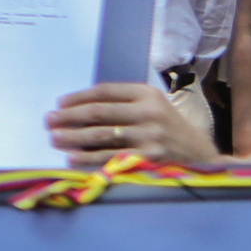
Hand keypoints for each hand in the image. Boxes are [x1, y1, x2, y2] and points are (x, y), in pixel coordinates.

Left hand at [43, 82, 220, 167]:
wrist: (202, 158)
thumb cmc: (170, 131)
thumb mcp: (155, 108)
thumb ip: (124, 105)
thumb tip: (79, 109)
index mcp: (148, 94)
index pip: (105, 92)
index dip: (79, 97)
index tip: (60, 103)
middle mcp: (149, 112)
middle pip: (99, 112)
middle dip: (69, 117)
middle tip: (48, 121)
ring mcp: (149, 136)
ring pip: (101, 135)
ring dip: (72, 137)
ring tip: (54, 138)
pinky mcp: (147, 159)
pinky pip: (110, 158)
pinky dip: (87, 158)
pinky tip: (70, 158)